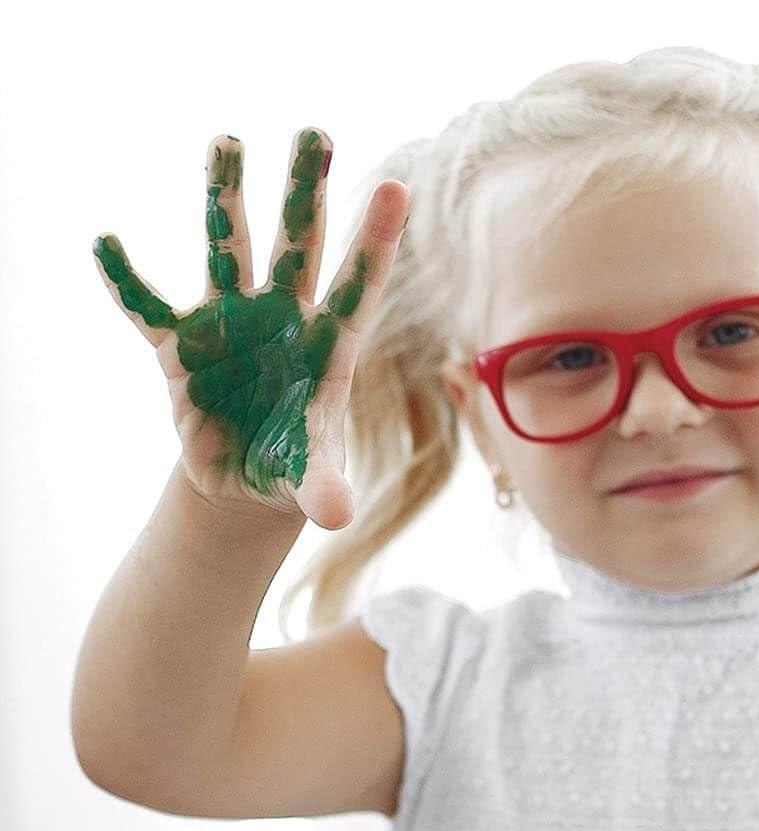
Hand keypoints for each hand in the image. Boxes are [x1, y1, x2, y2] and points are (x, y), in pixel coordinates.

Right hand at [92, 128, 409, 529]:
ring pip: (227, 249)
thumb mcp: (308, 482)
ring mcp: (230, 326)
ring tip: (226, 140)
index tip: (395, 186)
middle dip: (306, 192)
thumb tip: (335, 515)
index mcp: (326, 349)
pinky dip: (126, 280)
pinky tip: (106, 245)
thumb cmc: (293, 472)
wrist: (247, 483)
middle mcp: (281, 322)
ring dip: (224, 198)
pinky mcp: (181, 347)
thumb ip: (323, 488)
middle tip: (317, 130)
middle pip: (298, 247)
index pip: (356, 287)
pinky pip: (148, 307)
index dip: (373, 241)